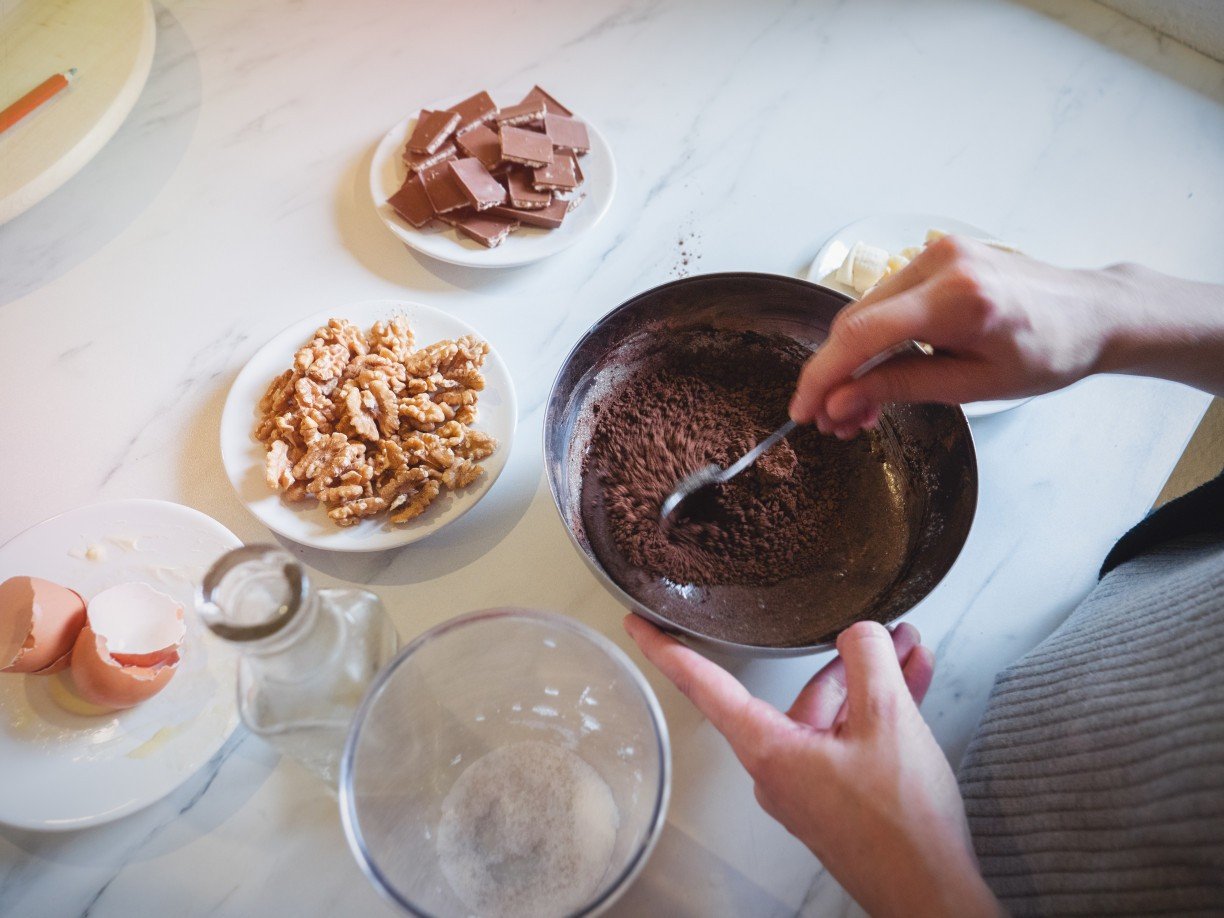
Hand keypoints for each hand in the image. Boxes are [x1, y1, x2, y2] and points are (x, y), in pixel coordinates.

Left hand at [624, 615, 999, 917]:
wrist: (933, 894)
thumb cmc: (902, 827)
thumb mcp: (888, 721)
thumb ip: (868, 661)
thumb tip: (860, 633)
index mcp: (769, 750)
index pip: (704, 686)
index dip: (668, 649)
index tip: (638, 624)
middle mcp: (781, 768)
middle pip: (801, 695)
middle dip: (843, 658)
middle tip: (876, 629)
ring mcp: (812, 784)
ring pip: (835, 715)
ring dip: (872, 682)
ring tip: (908, 648)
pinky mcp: (841, 797)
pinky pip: (854, 738)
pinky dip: (880, 712)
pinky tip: (911, 682)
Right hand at [790, 235, 1124, 436]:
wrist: (1090, 312)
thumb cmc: (1048, 351)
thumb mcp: (973, 385)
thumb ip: (899, 388)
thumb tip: (839, 404)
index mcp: (957, 299)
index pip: (861, 336)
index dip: (822, 377)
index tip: (803, 410)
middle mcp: (941, 264)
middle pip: (855, 322)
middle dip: (835, 376)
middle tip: (833, 422)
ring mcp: (937, 251)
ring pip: (865, 311)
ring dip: (852, 361)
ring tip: (857, 408)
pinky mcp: (936, 253)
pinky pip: (886, 299)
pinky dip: (875, 338)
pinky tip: (877, 373)